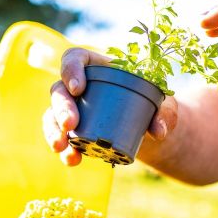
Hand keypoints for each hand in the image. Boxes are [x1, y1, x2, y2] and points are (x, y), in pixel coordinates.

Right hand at [43, 48, 178, 165]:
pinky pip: (61, 137)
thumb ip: (165, 113)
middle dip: (61, 107)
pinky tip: (72, 159)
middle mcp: (79, 85)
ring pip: (53, 115)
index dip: (70, 69)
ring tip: (62, 147)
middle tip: (70, 125)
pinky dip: (65, 150)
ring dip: (53, 131)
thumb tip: (158, 131)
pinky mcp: (73, 132)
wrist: (148, 128)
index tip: (78, 88)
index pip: (75, 58)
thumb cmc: (154, 105)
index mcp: (98, 66)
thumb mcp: (164, 105)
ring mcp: (72, 109)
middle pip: (60, 90)